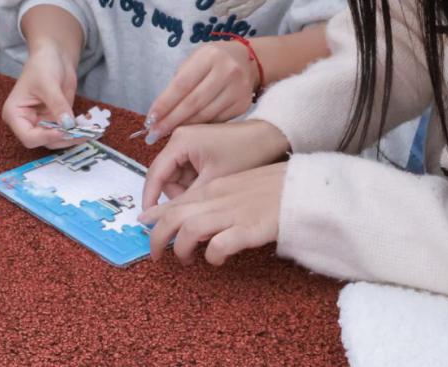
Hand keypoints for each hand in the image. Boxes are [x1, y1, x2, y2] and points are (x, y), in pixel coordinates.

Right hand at [1, 43, 80, 148]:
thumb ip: (57, 105)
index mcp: (15, 114)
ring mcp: (42, 123)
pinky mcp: (55, 121)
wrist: (54, 55)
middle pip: (43, 141)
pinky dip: (77, 133)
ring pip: (57, 140)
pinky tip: (90, 129)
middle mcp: (27, 122)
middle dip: (62, 139)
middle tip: (82, 134)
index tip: (63, 131)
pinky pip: (66, 132)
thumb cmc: (43, 65)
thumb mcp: (48, 83)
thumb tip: (68, 125)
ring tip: (90, 133)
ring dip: (73, 138)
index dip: (45, 137)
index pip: (28, 136)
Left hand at [139, 162, 286, 265]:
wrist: (303, 186)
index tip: (144, 225)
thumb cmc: (271, 188)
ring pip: (189, 230)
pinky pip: (219, 245)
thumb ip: (211, 199)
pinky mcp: (250, 229)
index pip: (176, 201)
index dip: (156, 216)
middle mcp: (218, 198)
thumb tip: (190, 216)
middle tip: (156, 254)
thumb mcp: (235, 186)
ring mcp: (233, 213)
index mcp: (214, 188)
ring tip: (184, 260)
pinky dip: (212, 255)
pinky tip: (216, 260)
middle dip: (158, 237)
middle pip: (174, 217)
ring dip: (181, 248)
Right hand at [141, 120, 289, 209]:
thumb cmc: (245, 153)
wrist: (268, 137)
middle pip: (165, 176)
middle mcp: (179, 139)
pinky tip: (210, 189)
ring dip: (187, 190)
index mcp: (179, 142)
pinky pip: (187, 171)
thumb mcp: (214, 181)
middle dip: (177, 195)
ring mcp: (187, 142)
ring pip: (176, 176)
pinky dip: (195, 183)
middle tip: (195, 209)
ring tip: (208, 196)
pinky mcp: (196, 147)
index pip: (155, 174)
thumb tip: (173, 218)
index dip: (151, 198)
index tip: (149, 220)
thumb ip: (190, 199)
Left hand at [142, 41, 258, 143]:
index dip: (164, 104)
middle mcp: (227, 72)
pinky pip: (216, 121)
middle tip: (154, 133)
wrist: (248, 61)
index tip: (150, 119)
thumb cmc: (212, 60)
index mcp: (210, 56)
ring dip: (183, 127)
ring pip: (205, 115)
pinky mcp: (243, 105)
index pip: (181, 84)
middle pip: (193, 103)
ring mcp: (238, 89)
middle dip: (170, 120)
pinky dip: (199, 128)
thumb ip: (179, 81)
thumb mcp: (194, 60)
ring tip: (166, 134)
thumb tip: (161, 112)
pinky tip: (187, 131)